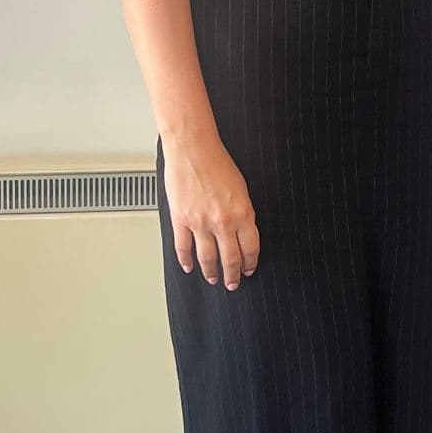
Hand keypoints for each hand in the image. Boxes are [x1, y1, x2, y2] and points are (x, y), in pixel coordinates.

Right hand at [162, 136, 258, 288]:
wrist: (193, 149)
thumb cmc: (217, 162)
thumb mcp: (241, 189)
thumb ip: (242, 213)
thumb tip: (241, 232)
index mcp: (242, 213)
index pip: (250, 248)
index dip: (250, 262)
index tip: (249, 269)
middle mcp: (222, 221)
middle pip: (230, 258)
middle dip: (233, 274)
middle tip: (233, 283)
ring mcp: (200, 223)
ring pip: (207, 257)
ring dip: (211, 272)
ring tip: (212, 279)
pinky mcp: (181, 219)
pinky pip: (183, 247)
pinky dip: (186, 260)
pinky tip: (189, 267)